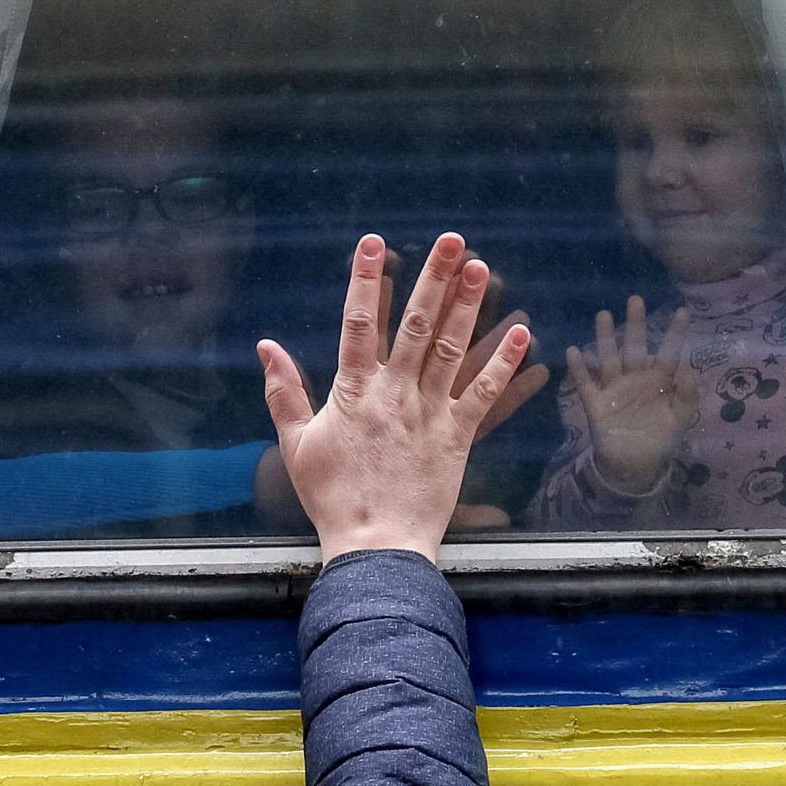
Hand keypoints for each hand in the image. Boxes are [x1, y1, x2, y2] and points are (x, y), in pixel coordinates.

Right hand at [256, 233, 531, 562]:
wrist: (375, 546)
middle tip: (451, 240)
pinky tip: (520, 334)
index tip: (373, 243)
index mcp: (354, 392)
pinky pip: (484, 394)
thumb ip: (282, 392)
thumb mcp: (296, 444)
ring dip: (467, 307)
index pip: (358, 322)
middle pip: (415, 324)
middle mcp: (395, 394)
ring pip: (450, 349)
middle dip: (433, 278)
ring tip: (481, 268)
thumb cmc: (333, 498)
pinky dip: (504, 364)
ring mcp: (429, 413)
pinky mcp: (458, 436)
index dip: (365, 280)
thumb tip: (265, 346)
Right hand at [566, 297, 696, 495]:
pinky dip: (579, 368)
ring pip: (609, 357)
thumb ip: (687, 396)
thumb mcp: (680, 420)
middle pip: (635, 347)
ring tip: (604, 315)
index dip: (675, 334)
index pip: (669, 352)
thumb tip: (689, 369)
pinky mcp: (595, 402)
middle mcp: (635, 378)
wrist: (634, 467)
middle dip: (636, 325)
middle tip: (636, 300)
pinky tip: (574, 351)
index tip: (682, 311)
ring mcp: (614, 388)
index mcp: (659, 381)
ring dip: (606, 338)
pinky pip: (586, 383)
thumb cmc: (659, 439)